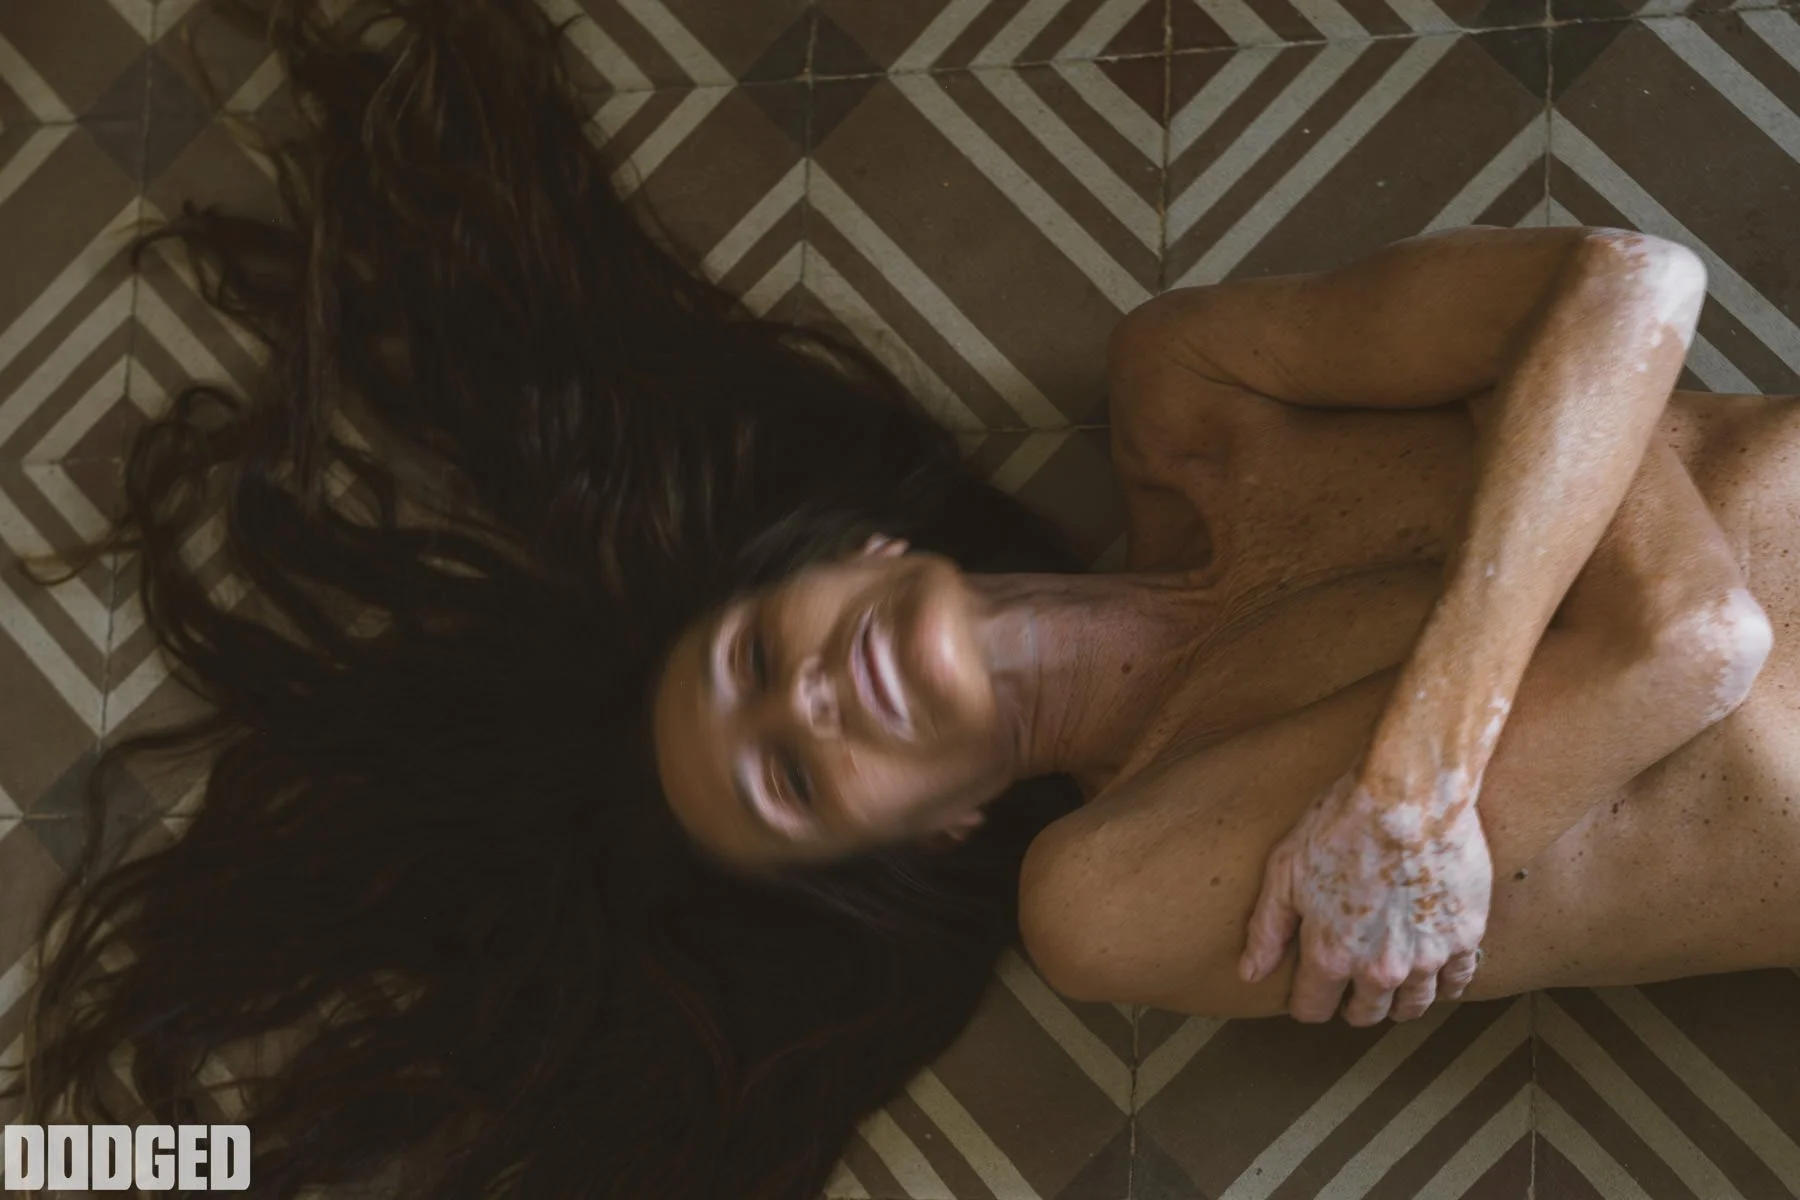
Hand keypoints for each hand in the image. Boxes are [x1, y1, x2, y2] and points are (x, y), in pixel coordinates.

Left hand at [1239, 771, 1491, 1024]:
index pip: (1313, 1009)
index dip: (1306, 1003)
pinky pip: (1458, 981)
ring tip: (1390, 985)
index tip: (1308, 991)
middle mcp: (1379, 969)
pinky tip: (1433, 969)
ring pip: (1413, 1006)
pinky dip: (1444, 982)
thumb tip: (1250, 974)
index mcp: (1330, 955)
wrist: (1408, 795)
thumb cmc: (1340, 825)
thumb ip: (1267, 929)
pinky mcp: (1465, 937)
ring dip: (1398, 1002)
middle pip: (1366, 1014)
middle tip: (1350, 990)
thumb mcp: (1285, 871)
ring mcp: (1426, 957)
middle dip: (1353, 1006)